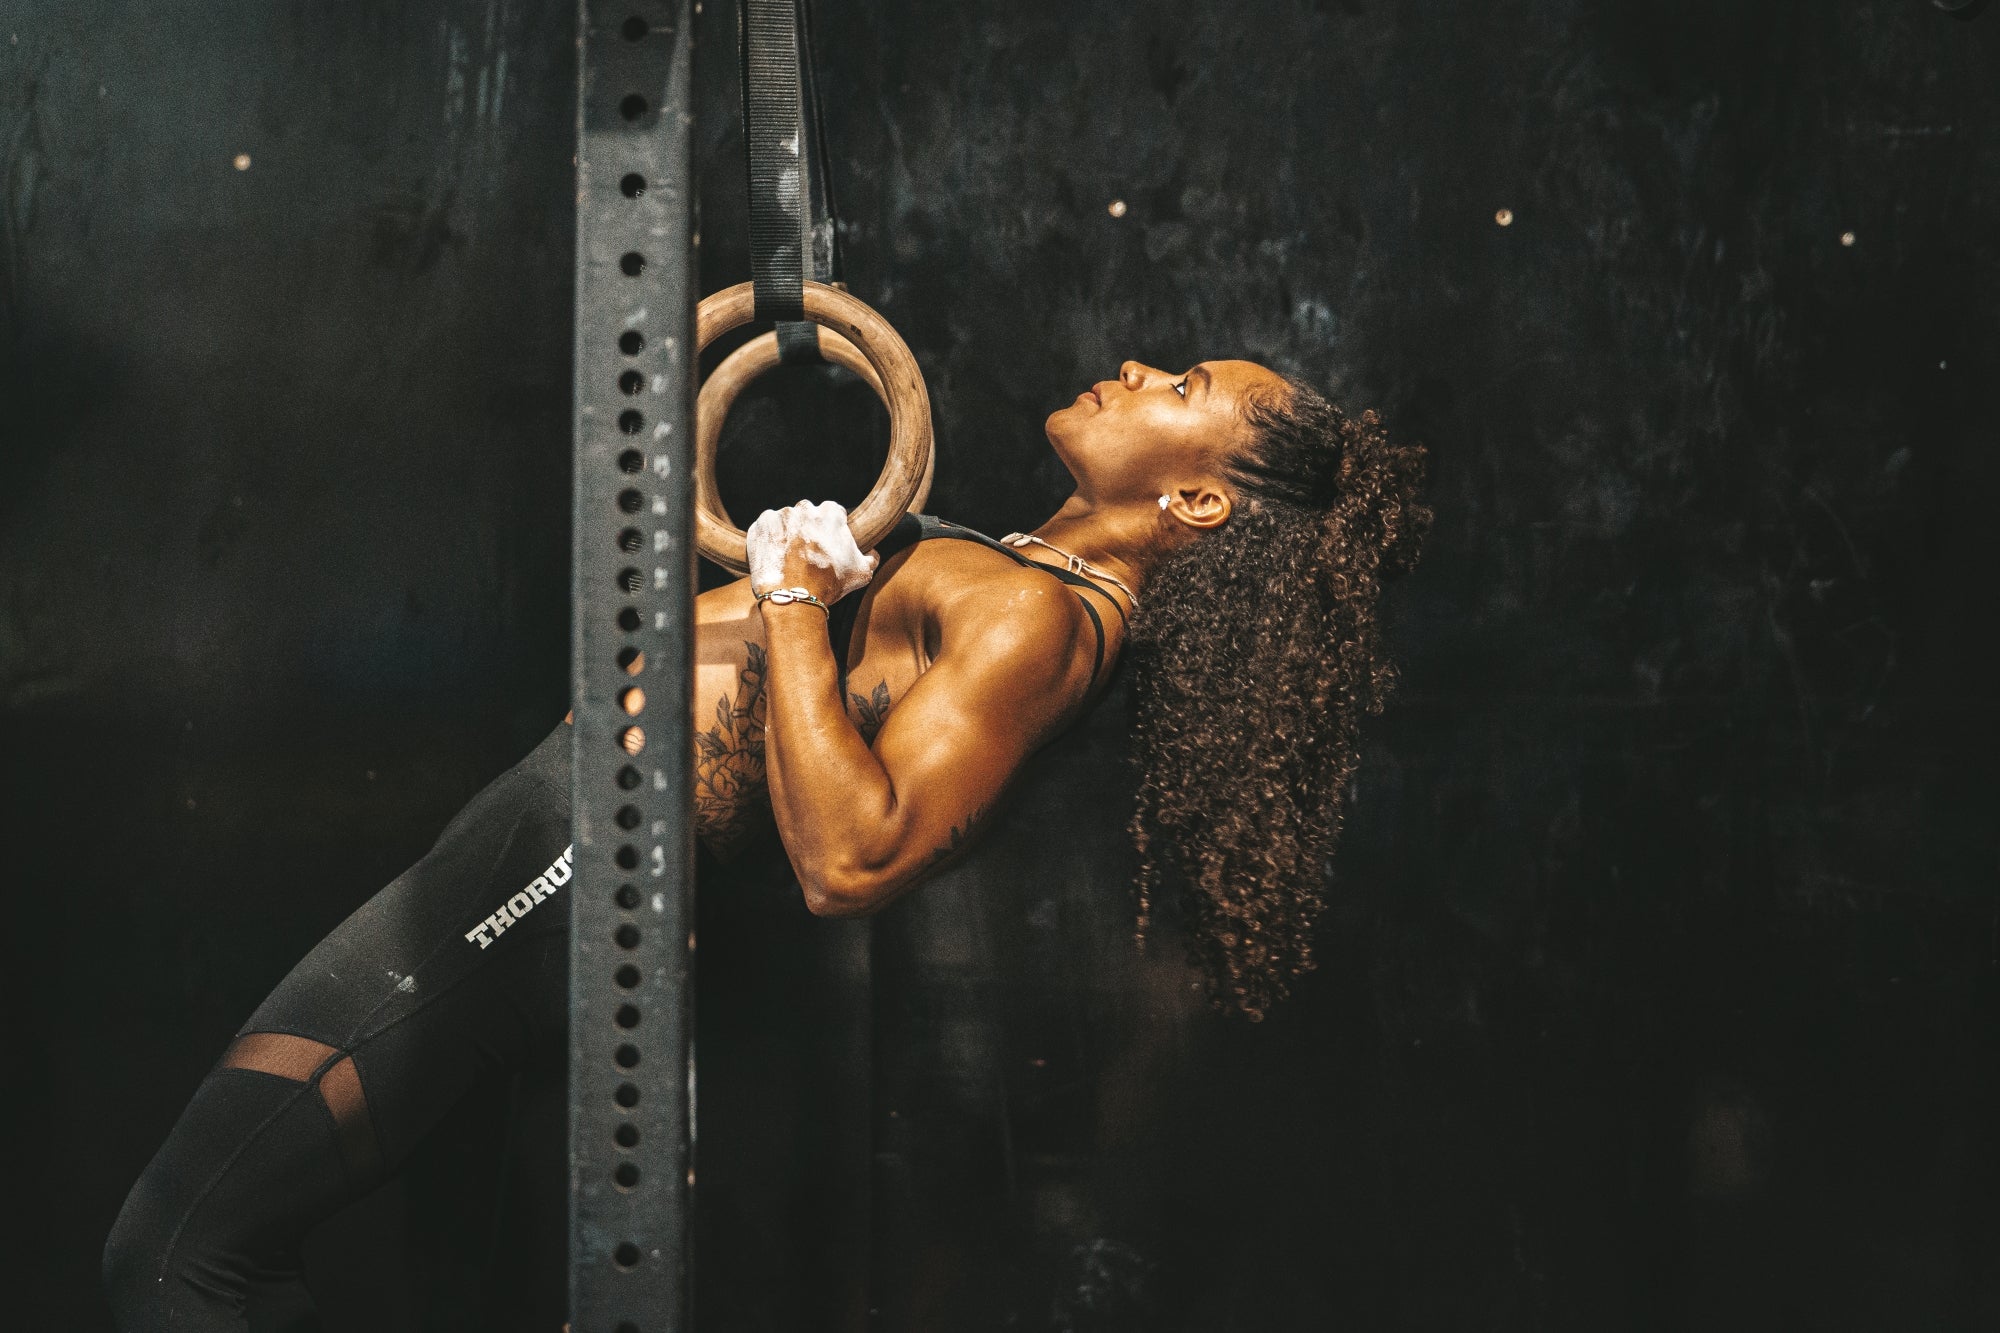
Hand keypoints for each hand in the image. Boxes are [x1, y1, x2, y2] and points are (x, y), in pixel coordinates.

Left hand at [746, 499, 878, 605]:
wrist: (794, 598)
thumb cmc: (829, 585)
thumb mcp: (862, 573)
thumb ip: (871, 558)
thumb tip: (872, 553)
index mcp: (830, 513)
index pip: (833, 513)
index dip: (831, 529)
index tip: (827, 544)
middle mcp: (805, 508)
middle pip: (808, 515)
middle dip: (808, 529)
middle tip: (807, 553)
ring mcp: (781, 515)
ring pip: (786, 521)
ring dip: (788, 534)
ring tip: (789, 558)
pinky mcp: (761, 526)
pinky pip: (766, 527)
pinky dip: (769, 538)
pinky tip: (775, 556)